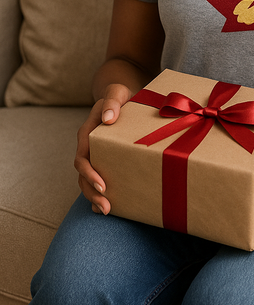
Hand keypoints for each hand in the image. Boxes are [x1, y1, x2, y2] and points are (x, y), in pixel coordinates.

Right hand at [74, 83, 131, 214]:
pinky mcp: (103, 159)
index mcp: (87, 133)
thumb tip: (108, 118)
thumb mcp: (116, 93)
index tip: (102, 186)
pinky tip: (110, 207)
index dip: (89, 174)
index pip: (82, 158)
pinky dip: (99, 194)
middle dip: (91, 192)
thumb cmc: (118, 95)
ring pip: (87, 180)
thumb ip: (112, 102)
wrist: (120, 97)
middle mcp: (87, 147)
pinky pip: (97, 179)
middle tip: (105, 207)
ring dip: (94, 197)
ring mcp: (94, 154)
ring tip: (106, 211)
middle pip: (82, 175)